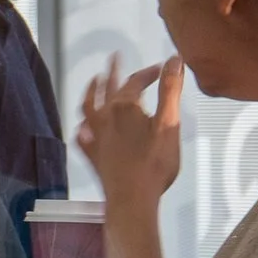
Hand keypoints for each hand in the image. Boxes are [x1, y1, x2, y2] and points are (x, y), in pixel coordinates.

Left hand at [75, 53, 183, 213]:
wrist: (132, 199)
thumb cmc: (153, 165)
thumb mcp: (169, 124)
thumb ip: (170, 90)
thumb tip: (173, 60)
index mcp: (126, 107)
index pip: (136, 80)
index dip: (149, 72)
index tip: (161, 69)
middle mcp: (106, 117)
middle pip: (108, 88)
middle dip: (113, 71)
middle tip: (114, 58)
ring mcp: (97, 136)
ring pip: (89, 107)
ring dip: (91, 92)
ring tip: (93, 82)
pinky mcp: (93, 155)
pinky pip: (83, 136)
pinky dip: (84, 127)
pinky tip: (84, 127)